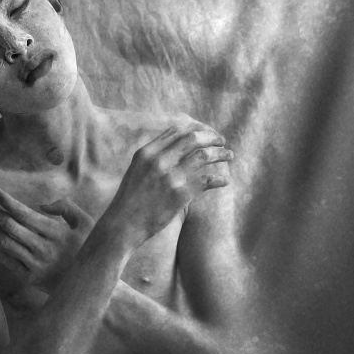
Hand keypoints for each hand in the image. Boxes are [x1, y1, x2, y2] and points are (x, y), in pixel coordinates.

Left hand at [0, 188, 93, 293]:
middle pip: (11, 227)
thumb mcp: (85, 223)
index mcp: (57, 233)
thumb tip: (41, 206)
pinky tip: (0, 239)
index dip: (7, 201)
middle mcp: (45, 249)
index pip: (25, 214)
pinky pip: (6, 260)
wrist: (89, 282)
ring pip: (5, 243)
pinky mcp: (31, 279)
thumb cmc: (85, 247)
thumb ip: (66, 207)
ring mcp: (37, 265)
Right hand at [102, 120, 232, 248]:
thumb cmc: (130, 199)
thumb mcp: (136, 170)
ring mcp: (170, 176)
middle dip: (212, 138)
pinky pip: (207, 180)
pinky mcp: (180, 193)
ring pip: (203, 156)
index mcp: (146, 152)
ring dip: (221, 154)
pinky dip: (219, 179)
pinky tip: (224, 181)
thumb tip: (177, 149)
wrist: (123, 224)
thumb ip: (154, 157)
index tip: (207, 133)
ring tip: (229, 155)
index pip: (176, 131)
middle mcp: (158, 160)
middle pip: (193, 139)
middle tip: (222, 141)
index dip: (196, 130)